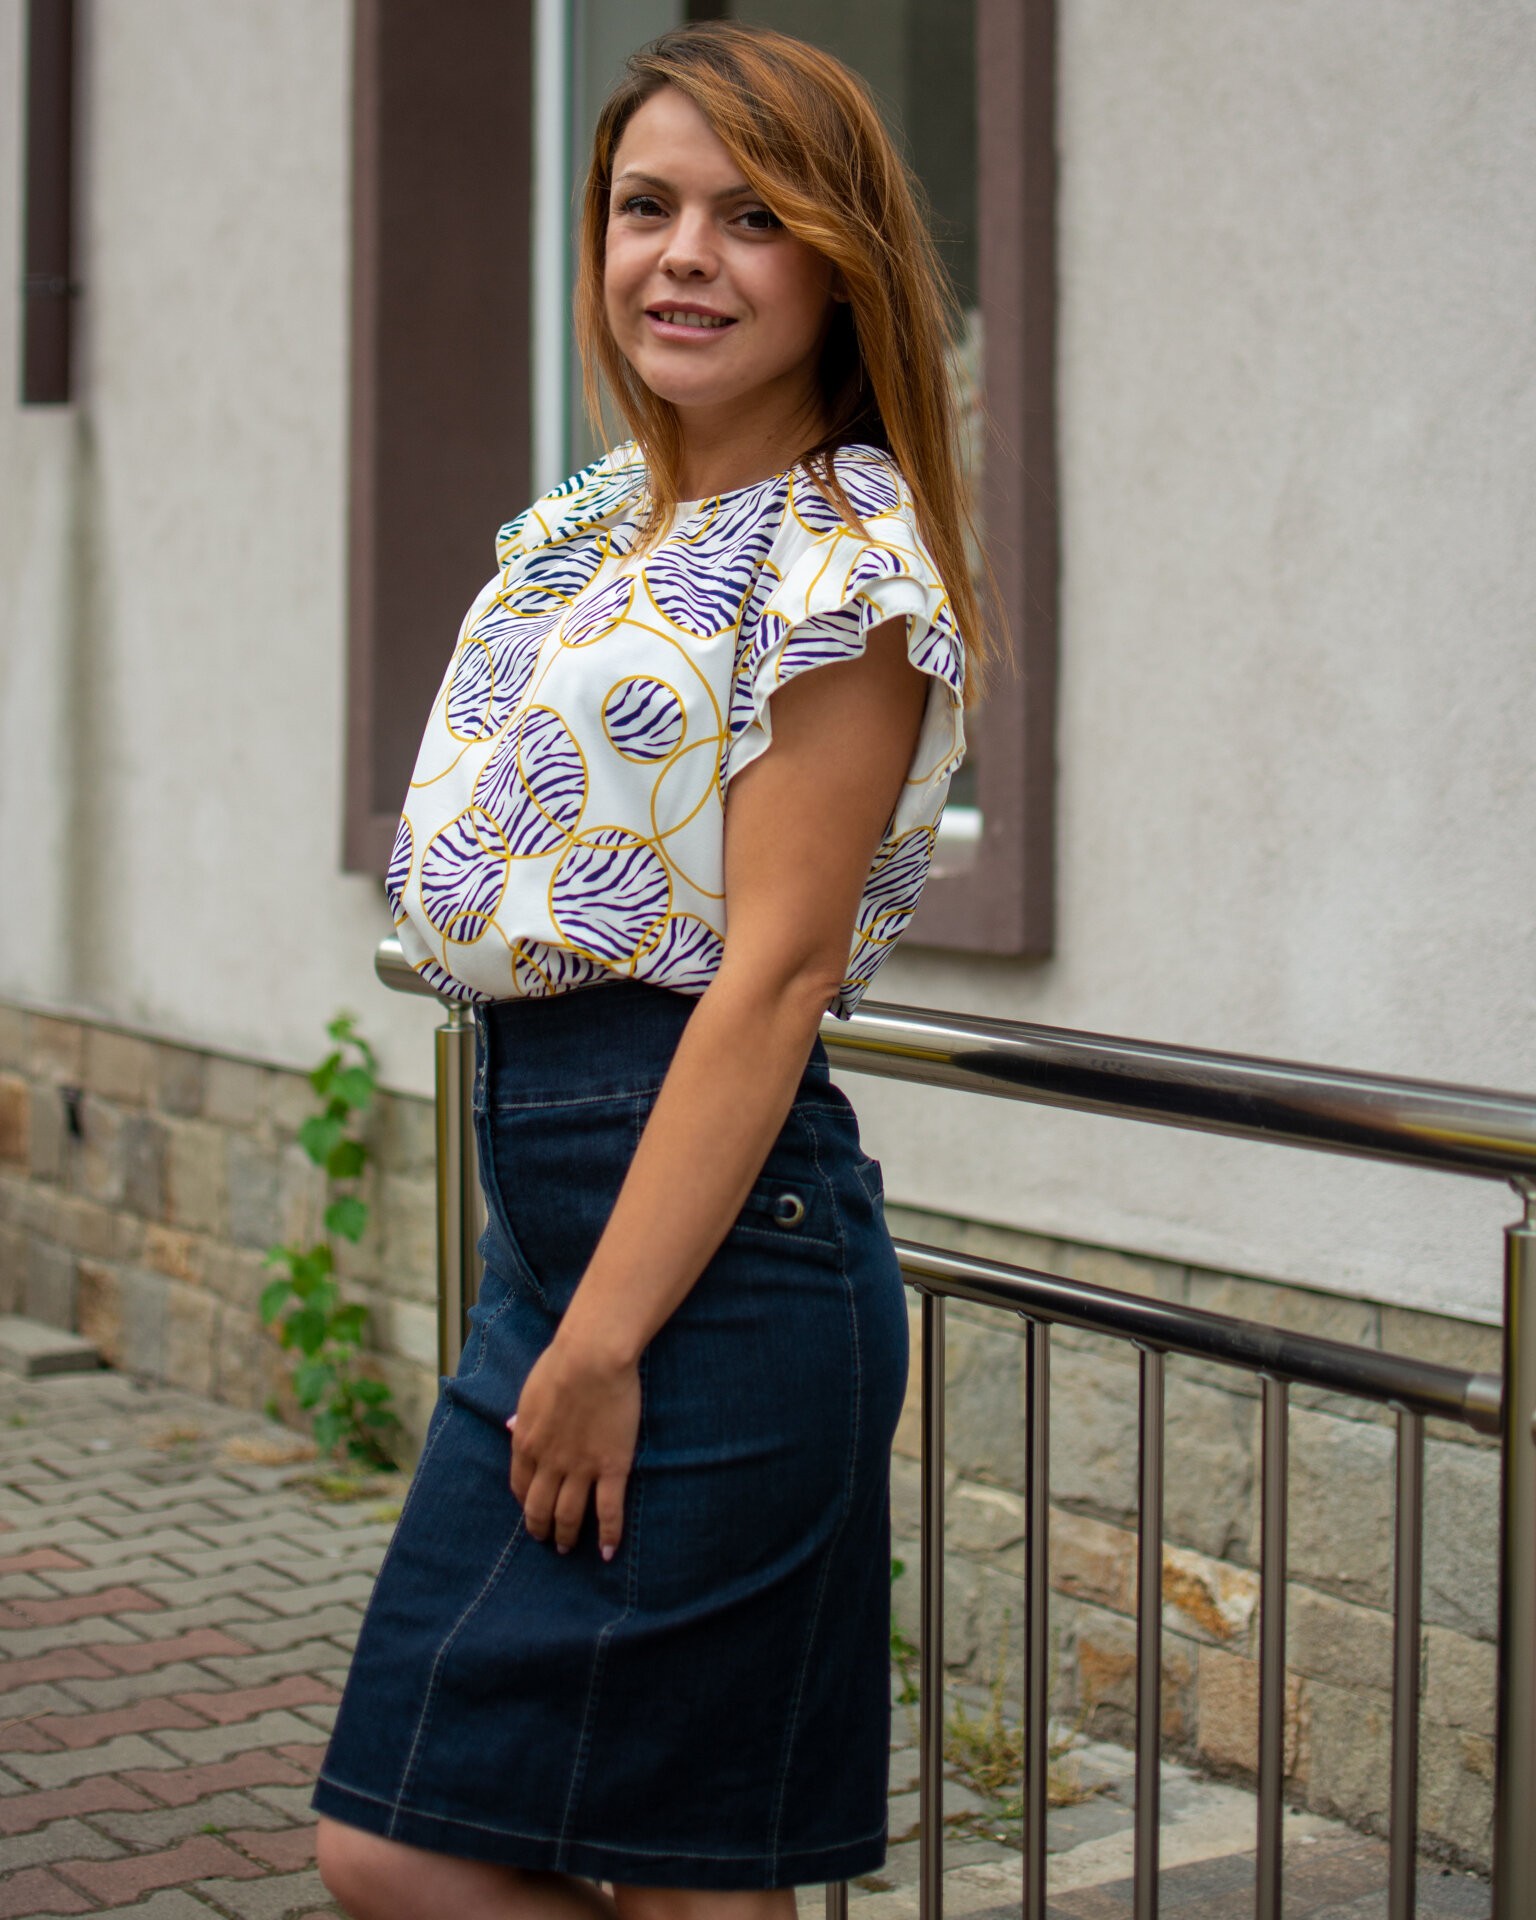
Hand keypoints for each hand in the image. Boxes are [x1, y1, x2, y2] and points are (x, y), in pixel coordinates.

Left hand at [508, 1332, 639, 1558]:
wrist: (592, 1359)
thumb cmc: (560, 1364)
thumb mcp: (529, 1392)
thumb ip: (523, 1416)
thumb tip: (511, 1427)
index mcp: (525, 1443)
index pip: (520, 1485)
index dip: (525, 1502)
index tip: (531, 1509)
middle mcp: (548, 1464)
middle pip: (540, 1508)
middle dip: (541, 1528)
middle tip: (547, 1541)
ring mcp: (580, 1469)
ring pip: (570, 1515)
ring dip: (567, 1536)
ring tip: (568, 1548)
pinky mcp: (611, 1468)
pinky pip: (608, 1510)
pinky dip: (608, 1535)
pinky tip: (607, 1551)